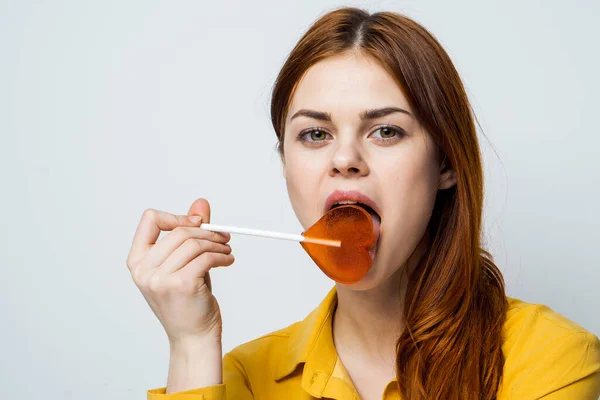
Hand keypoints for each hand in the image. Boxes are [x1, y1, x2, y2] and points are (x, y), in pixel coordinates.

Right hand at [126, 198, 233, 345]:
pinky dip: (222, 256)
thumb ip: (190, 234)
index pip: (150, 220)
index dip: (176, 216)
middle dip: (207, 232)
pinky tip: (227, 261)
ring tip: (226, 252)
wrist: (192, 338)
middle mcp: (143, 270)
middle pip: (179, 231)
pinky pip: (206, 258)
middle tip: (224, 237)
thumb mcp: (184, 263)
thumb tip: (201, 204)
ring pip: (195, 244)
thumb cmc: (187, 301)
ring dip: (217, 245)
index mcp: (137, 261)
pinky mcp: (181, 285)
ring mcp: (160, 279)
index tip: (197, 222)